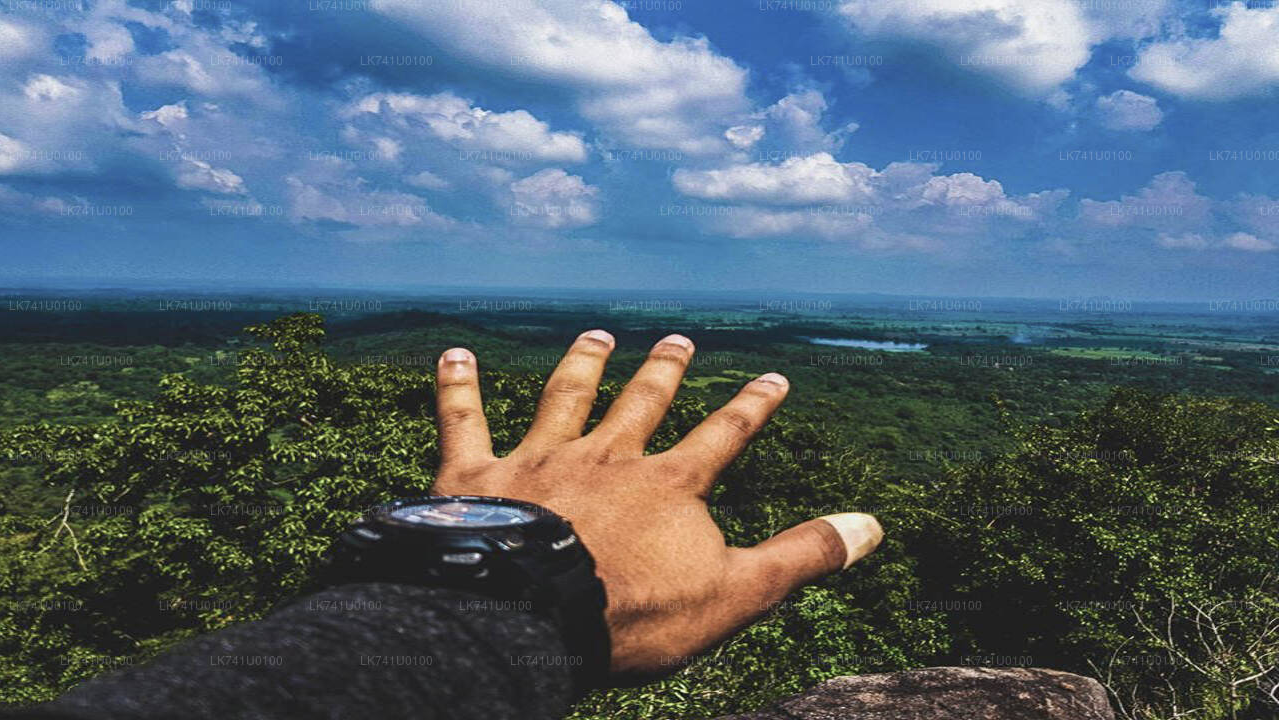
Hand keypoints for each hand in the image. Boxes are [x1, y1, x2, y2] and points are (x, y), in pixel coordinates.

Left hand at [431, 330, 882, 680]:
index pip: (723, 435)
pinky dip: (456, 387)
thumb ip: (803, 555)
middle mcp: (607, 455)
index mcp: (668, 484)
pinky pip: (463, 421)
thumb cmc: (634, 612)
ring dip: (583, 365)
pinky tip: (452, 353)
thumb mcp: (737, 591)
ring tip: (596, 335)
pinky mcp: (477, 475)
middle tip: (679, 339)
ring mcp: (541, 459)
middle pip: (643, 402)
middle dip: (665, 371)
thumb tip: (873, 525)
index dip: (752, 407)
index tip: (774, 376)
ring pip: (566, 397)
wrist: (532, 616)